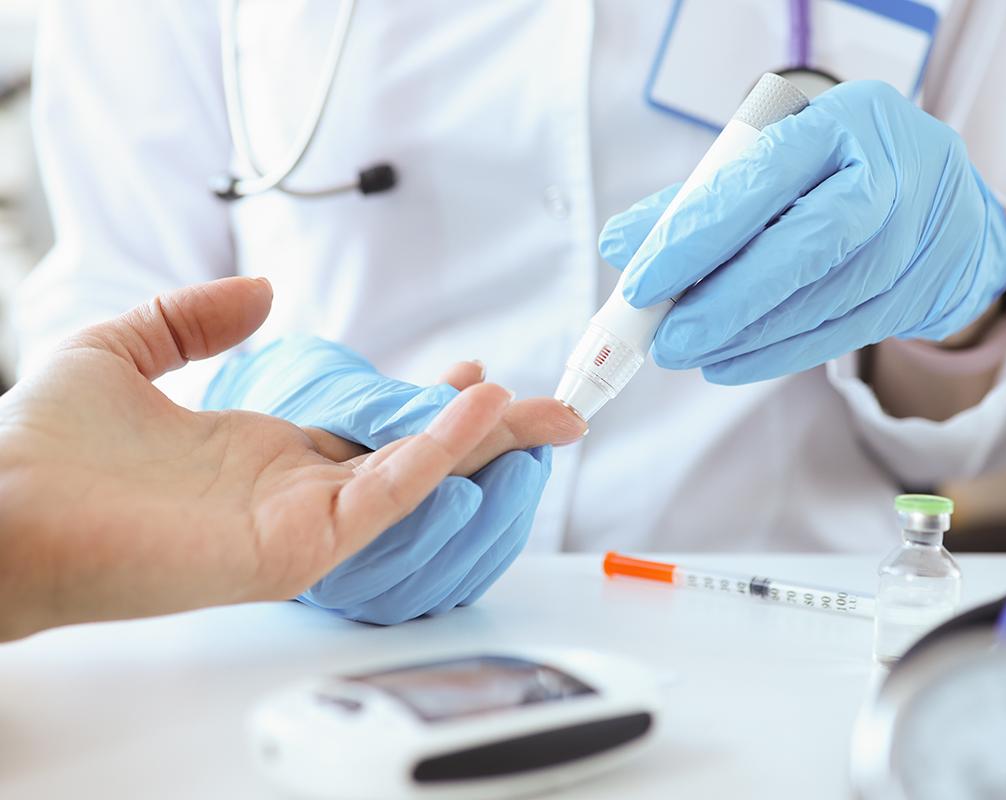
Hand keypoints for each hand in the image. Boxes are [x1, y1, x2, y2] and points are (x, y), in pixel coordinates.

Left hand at [0, 279, 516, 640]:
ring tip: (547, 412)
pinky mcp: (299, 542)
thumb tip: (265, 294)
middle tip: (557, 408)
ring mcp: (302, 518)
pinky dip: (438, 452)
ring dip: (485, 443)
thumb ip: (196, 316)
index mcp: (266, 451)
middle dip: (491, 432)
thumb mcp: (125, 348)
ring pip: (419, 477)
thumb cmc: (43, 444)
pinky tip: (479, 408)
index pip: (375, 430)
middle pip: (417, 456)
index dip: (433, 404)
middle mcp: (296, 488)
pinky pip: (386, 492)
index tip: (476, 370)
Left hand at [599, 80, 1005, 383]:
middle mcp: (890, 175)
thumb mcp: (777, 163)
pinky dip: (777, 354)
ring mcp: (916, 236)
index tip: (641, 283)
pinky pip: (840, 334)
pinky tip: (730, 362)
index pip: (761, 180)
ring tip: (689, 351)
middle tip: (666, 341)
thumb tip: (619, 242)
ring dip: (746, 335)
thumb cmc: (836, 174)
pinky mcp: (920, 291)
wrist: (945, 206)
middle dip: (725, 301)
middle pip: (804, 246)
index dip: (696, 236)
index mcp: (845, 122)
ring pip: (822, 299)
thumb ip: (697, 200)